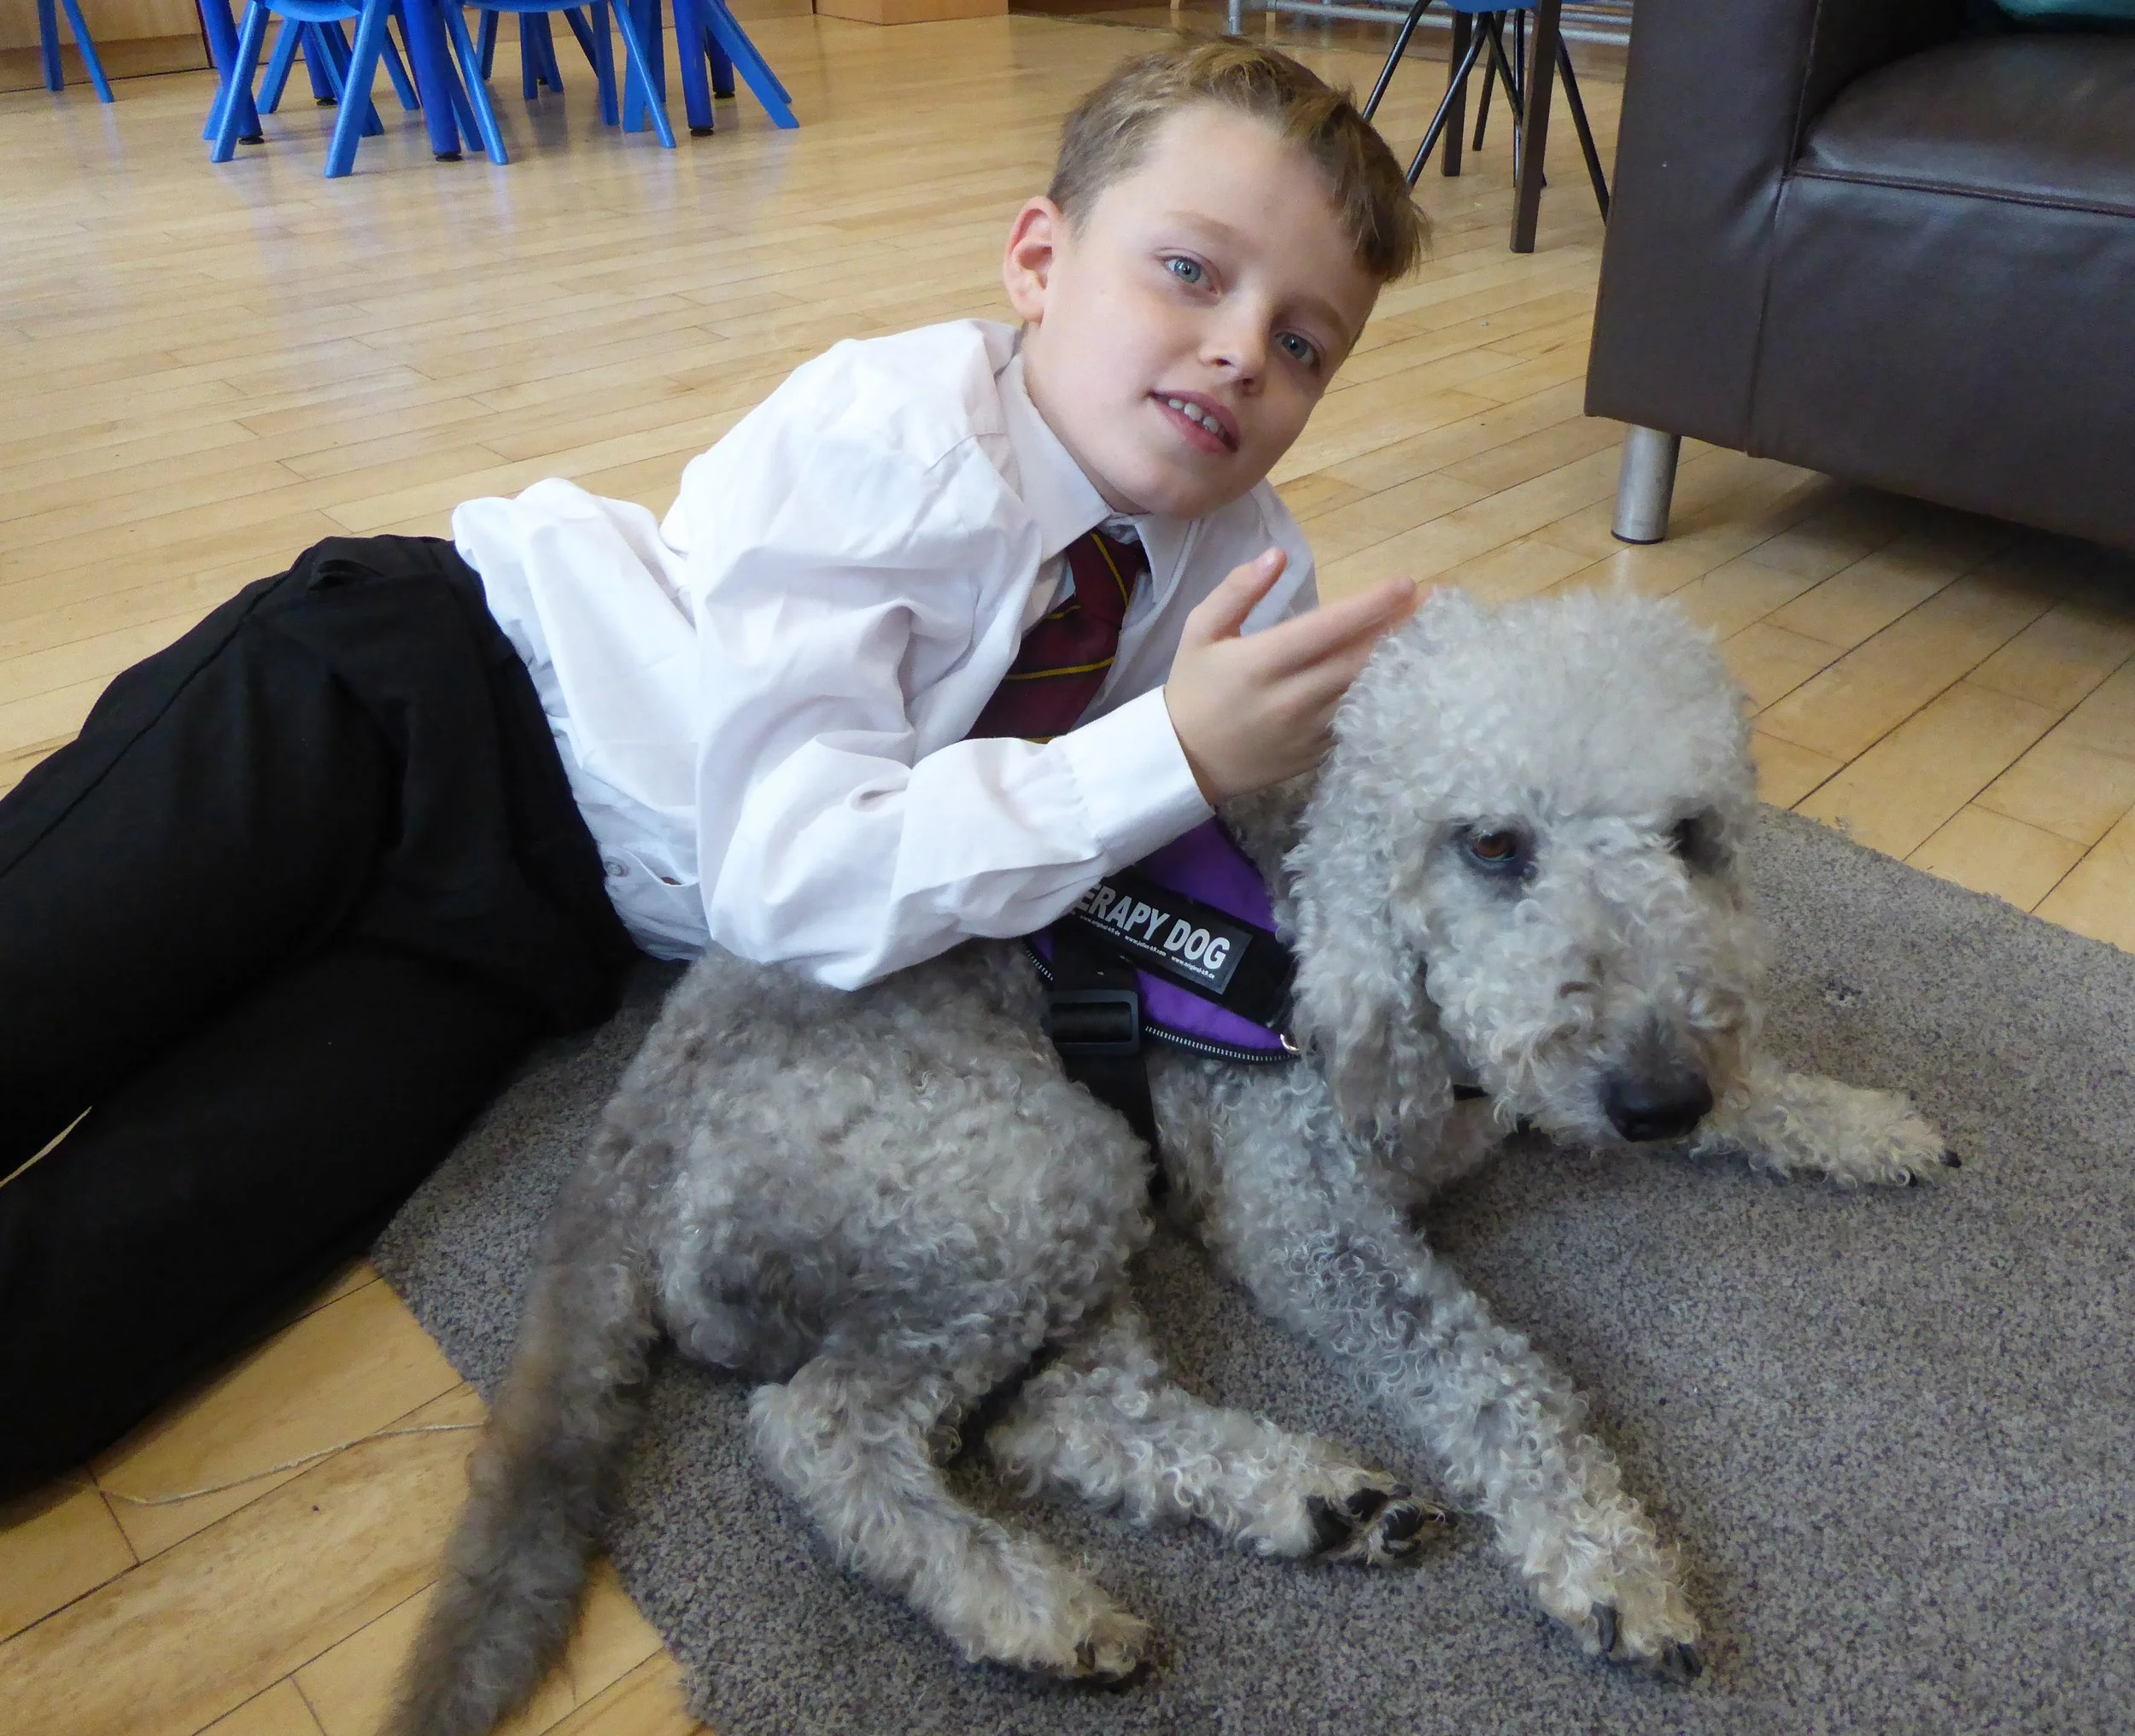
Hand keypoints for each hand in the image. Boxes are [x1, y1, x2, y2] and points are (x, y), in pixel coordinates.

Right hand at [1163, 549, 1418, 804]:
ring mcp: (1308, 730)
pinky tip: (1405, 676)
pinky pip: (1359, 721)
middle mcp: (1290, 697)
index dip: (1371, 606)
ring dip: (1400, 662)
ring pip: (1365, 692)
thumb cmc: (1193, 687)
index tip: (1407, 583)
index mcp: (1261, 662)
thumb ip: (1237, 590)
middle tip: (1435, 602)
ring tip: (1430, 633)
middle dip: (1400, 628)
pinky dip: (1385, 697)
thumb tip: (1278, 555)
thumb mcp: (1201, 630)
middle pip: (1358, 659)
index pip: (1327, 628)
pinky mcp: (1317, 753)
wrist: (1184, 760)